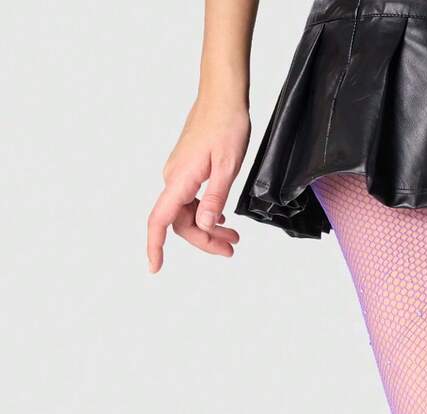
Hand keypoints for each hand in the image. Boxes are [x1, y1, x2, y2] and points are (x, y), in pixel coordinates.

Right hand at [147, 98, 249, 272]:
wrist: (222, 96)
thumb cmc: (225, 124)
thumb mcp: (227, 166)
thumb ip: (214, 197)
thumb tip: (203, 225)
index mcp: (180, 179)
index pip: (160, 219)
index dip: (155, 246)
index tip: (155, 267)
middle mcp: (174, 178)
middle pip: (182, 223)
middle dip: (205, 240)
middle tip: (231, 249)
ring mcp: (180, 173)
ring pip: (189, 213)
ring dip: (209, 228)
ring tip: (233, 238)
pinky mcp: (187, 169)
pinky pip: (192, 199)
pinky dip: (207, 213)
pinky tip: (222, 217)